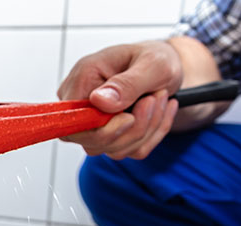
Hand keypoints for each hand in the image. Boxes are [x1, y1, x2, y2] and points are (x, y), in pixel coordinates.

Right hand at [58, 40, 182, 159]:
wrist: (168, 68)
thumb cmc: (157, 59)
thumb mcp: (153, 63)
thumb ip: (126, 83)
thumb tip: (98, 101)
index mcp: (82, 79)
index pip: (72, 122)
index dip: (100, 130)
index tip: (130, 117)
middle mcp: (81, 104)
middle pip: (92, 142)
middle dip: (133, 129)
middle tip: (156, 99)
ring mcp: (92, 123)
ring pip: (113, 149)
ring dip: (146, 130)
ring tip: (159, 99)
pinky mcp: (108, 136)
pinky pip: (128, 151)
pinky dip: (151, 136)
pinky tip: (158, 112)